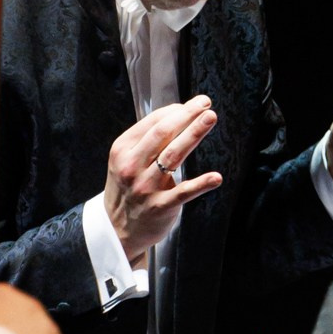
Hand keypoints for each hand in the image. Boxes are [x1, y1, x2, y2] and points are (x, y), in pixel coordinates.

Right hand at [104, 94, 222, 264]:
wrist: (116, 229)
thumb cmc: (127, 188)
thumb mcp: (126, 160)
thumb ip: (147, 140)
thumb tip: (179, 114)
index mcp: (123, 150)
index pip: (152, 123)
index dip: (175, 111)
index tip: (194, 104)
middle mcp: (132, 166)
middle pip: (163, 134)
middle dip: (186, 115)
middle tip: (205, 104)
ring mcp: (145, 187)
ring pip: (173, 155)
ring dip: (194, 134)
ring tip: (209, 118)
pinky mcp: (160, 206)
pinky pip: (183, 192)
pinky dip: (200, 184)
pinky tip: (216, 177)